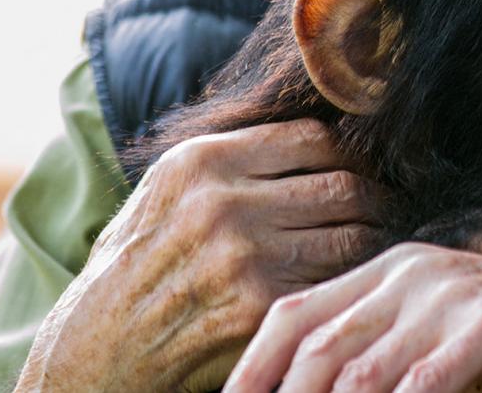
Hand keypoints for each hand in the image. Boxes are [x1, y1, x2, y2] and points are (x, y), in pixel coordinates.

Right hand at [14, 119, 384, 392]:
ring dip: (369, 242)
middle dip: (371, 200)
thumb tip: (312, 135)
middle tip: (381, 211)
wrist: (101, 345)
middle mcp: (224, 202)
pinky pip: (336, 282)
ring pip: (351, 234)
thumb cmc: (138, 265)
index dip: (345, 155)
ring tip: (373, 245)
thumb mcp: (166, 191)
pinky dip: (350, 283)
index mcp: (201, 162)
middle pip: (342, 185)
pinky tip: (351, 285)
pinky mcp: (262, 307)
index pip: (312, 138)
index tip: (354, 171)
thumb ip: (229, 160)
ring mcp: (245, 256)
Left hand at [223, 242, 481, 392]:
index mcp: (387, 271)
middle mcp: (410, 272)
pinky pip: (431, 377)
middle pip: (317, 346)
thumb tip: (323, 386)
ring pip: (363, 369)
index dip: (251, 369)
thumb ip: (388, 356)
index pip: (292, 314)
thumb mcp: (442, 339)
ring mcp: (451, 291)